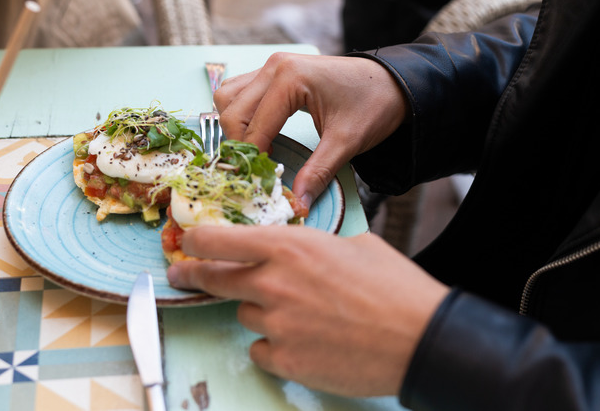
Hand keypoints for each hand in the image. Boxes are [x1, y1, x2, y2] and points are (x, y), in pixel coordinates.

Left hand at [167, 225, 448, 396]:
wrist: (418, 337)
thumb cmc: (393, 286)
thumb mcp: (354, 245)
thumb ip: (313, 247)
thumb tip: (300, 253)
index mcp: (289, 246)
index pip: (219, 239)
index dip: (196, 241)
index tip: (186, 244)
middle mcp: (272, 283)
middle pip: (214, 278)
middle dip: (192, 275)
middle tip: (181, 275)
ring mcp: (276, 324)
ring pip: (245, 315)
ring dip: (261, 312)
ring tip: (301, 315)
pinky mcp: (285, 360)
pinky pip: (261, 349)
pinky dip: (275, 345)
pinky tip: (304, 341)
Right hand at [215, 53, 407, 207]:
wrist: (392, 83)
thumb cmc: (373, 106)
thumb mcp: (346, 143)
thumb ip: (317, 172)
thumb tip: (296, 204)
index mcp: (289, 78)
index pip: (252, 127)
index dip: (252, 159)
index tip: (259, 184)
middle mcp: (274, 66)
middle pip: (230, 111)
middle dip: (239, 144)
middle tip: (258, 169)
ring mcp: (272, 65)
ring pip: (228, 99)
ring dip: (235, 128)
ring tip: (259, 151)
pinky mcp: (274, 70)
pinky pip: (240, 92)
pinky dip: (241, 115)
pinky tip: (261, 135)